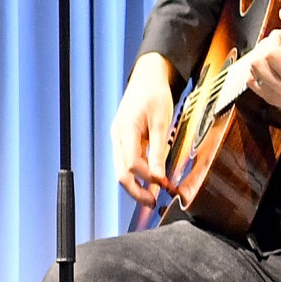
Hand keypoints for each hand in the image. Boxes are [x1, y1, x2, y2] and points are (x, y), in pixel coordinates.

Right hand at [112, 52, 178, 207]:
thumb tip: (159, 177)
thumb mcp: (162, 122)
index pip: (131, 164)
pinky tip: (149, 181)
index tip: (164, 185)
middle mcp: (117, 137)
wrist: (147, 78)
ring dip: (135, 184)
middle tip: (153, 203)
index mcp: (125, 131)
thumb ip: (159, 150)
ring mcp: (118, 139)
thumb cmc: (155, 96)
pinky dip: (137, 173)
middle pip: (120, 172)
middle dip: (135, 190)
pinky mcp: (123, 139)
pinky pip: (126, 161)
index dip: (146, 178)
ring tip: (151, 197)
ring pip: (121, 169)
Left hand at [243, 29, 280, 122]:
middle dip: (267, 47)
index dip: (278, 38)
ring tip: (273, 56)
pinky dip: (256, 72)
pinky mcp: (270, 99)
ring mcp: (275, 93)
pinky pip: (252, 82)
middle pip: (258, 59)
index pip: (272, 50)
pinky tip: (268, 69)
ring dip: (260, 58)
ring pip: (253, 69)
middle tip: (280, 46)